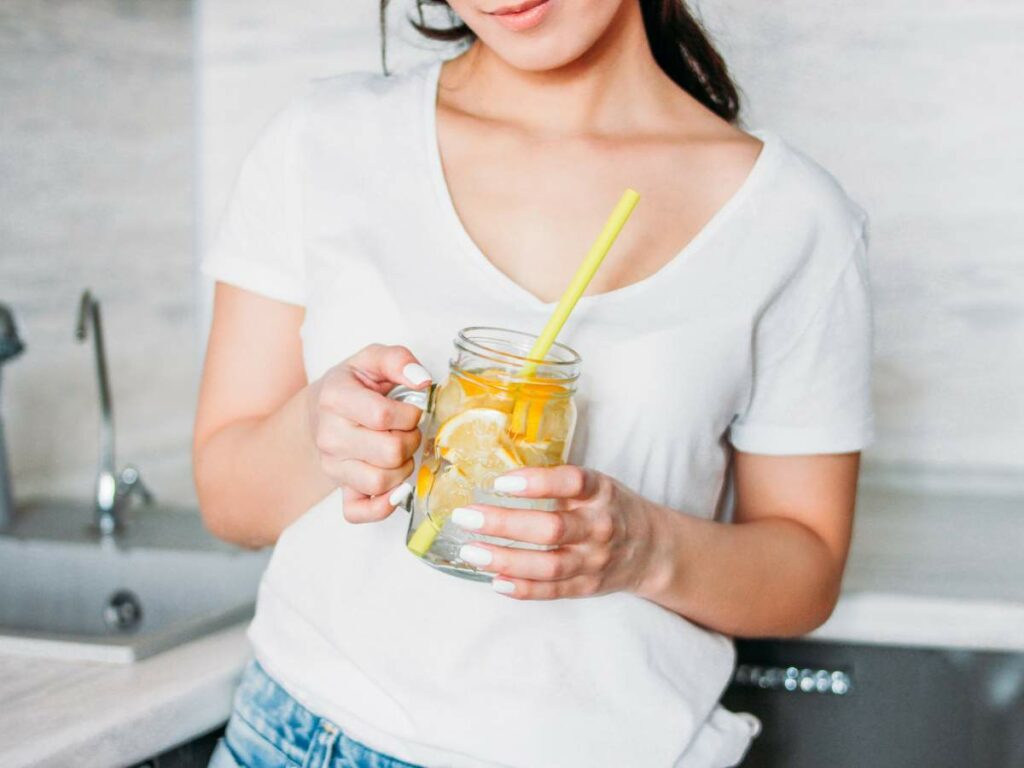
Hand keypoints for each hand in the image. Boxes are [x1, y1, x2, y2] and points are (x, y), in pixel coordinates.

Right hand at [308, 344, 430, 522]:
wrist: (323, 409)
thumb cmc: (355, 384)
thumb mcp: (373, 359)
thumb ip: (398, 359)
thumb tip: (421, 380)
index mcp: (335, 397)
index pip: (384, 416)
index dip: (409, 415)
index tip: (410, 409)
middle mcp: (329, 435)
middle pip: (390, 452)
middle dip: (411, 441)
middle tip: (407, 431)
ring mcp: (331, 465)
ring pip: (382, 482)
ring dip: (403, 468)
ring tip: (400, 450)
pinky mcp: (339, 488)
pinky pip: (360, 512)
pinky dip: (383, 506)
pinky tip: (394, 488)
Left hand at [450, 466, 660, 599]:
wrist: (652, 549)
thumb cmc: (610, 508)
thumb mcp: (594, 485)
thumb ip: (557, 482)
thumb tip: (497, 474)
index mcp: (601, 492)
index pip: (572, 482)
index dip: (537, 482)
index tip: (500, 482)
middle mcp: (600, 526)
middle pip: (552, 528)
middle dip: (504, 523)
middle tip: (466, 516)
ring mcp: (595, 560)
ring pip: (549, 564)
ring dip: (505, 559)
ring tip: (471, 551)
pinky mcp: (587, 586)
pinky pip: (553, 591)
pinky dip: (523, 588)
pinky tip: (495, 580)